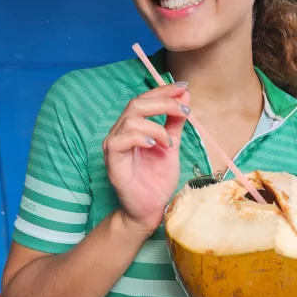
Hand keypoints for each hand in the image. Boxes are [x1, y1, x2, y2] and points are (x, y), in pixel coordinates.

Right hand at [103, 82, 190, 234]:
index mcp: (133, 127)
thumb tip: (185, 95)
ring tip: (169, 142)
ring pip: (130, 119)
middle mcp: (121, 132)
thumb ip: (175, 123)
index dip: (163, 90)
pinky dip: (140, 138)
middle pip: (137, 104)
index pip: (145, 100)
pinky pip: (120, 140)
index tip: (183, 86)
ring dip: (156, 126)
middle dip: (163, 102)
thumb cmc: (157, 180)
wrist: (150, 209)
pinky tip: (155, 145)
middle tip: (184, 109)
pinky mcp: (112, 161)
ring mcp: (114, 146)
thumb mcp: (172, 146)